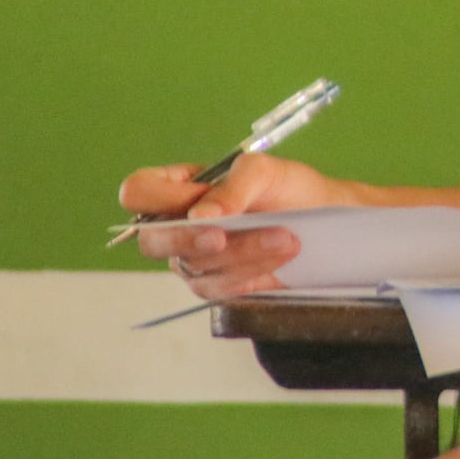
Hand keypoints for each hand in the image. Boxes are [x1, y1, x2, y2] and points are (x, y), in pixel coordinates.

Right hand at [122, 153, 340, 299]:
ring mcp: (193, 259)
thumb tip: (200, 215)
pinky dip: (252, 271)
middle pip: (151, 242)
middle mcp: (177, 225)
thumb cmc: (286, 188)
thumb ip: (232, 186)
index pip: (138, 191)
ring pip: (194, 266)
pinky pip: (220, 287)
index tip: (196, 206)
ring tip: (286, 238)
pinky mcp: (217, 284)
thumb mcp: (264, 171)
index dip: (156, 199)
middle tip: (224, 236)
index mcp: (177, 187)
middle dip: (190, 240)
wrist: (321, 219)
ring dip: (242, 253)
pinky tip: (281, 256)